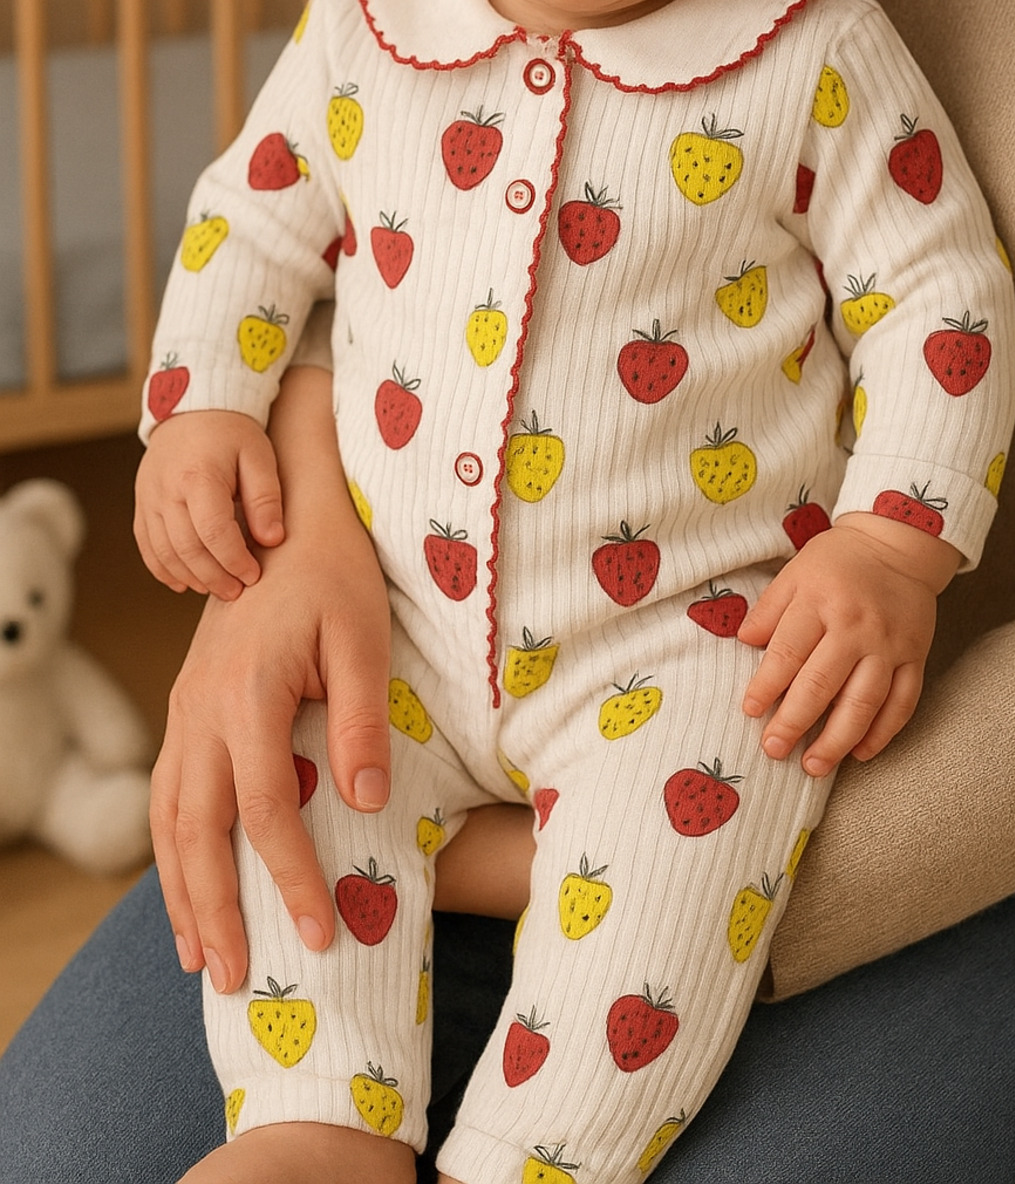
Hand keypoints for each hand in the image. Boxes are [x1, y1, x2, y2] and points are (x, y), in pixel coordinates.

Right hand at [135, 409, 283, 598]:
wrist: (192, 407)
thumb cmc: (231, 432)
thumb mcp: (259, 456)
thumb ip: (265, 498)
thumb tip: (272, 539)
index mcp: (198, 476)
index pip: (213, 531)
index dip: (234, 559)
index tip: (254, 574)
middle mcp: (166, 490)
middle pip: (186, 547)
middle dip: (213, 576)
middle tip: (237, 591)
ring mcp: (148, 498)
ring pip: (163, 552)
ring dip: (190, 577)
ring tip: (216, 588)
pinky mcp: (141, 504)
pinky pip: (147, 546)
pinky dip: (164, 569)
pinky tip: (185, 582)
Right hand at [151, 367, 391, 992]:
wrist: (285, 520)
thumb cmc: (336, 577)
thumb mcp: (365, 639)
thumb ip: (362, 719)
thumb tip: (363, 802)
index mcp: (248, 694)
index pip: (265, 809)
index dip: (289, 876)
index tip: (318, 932)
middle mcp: (202, 708)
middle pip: (196, 829)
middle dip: (215, 908)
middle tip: (236, 979)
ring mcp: (185, 709)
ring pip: (167, 816)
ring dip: (180, 889)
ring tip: (199, 956)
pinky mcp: (186, 707)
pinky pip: (166, 791)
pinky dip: (169, 847)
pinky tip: (186, 884)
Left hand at [739, 513, 957, 773]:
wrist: (898, 543)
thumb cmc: (838, 560)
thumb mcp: (796, 571)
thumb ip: (769, 609)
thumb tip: (744, 644)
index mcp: (821, 602)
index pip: (788, 652)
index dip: (766, 685)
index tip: (750, 711)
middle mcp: (856, 627)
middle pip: (822, 684)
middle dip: (794, 722)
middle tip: (774, 750)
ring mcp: (889, 645)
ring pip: (864, 703)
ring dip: (837, 740)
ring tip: (813, 766)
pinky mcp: (915, 657)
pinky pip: (902, 703)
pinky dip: (883, 733)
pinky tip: (861, 753)